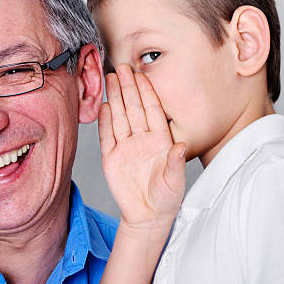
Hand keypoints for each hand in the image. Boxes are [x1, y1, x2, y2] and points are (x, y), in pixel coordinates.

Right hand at [99, 64, 186, 230]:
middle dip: (128, 87)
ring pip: (120, 117)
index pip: (152, 110)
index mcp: (160, 141)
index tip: (141, 74)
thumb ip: (175, 164)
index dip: (146, 92)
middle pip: (133, 108)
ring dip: (116, 98)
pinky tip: (104, 106)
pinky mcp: (111, 159)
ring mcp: (126, 147)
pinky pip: (107, 136)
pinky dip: (105, 121)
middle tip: (122, 67)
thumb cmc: (166, 199)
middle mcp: (142, 139)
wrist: (147, 216)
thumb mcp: (175, 183)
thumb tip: (179, 147)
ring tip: (111, 78)